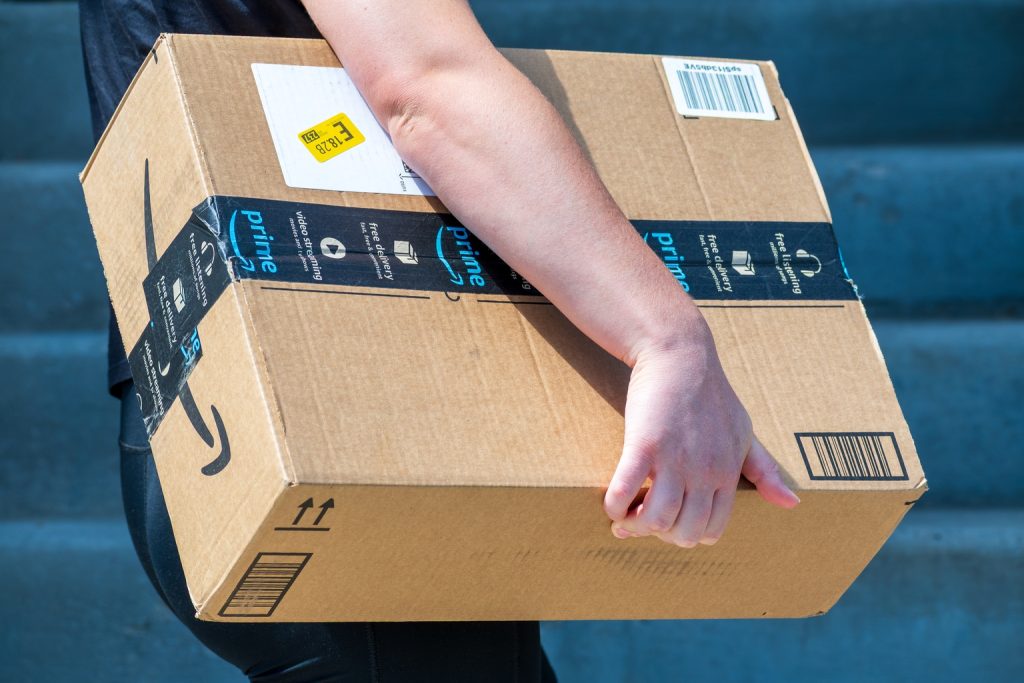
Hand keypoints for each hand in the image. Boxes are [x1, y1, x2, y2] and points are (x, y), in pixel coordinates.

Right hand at [603, 319, 798, 546]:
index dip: (685, 534)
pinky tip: (612, 502)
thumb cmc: (711, 394)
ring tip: (626, 514)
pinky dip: (615, 506)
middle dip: (660, 534)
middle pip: (683, 532)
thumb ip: (764, 471)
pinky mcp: (644, 444)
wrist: (680, 355)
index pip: (711, 530)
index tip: (668, 522)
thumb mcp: (745, 433)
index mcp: (728, 473)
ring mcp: (674, 459)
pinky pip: (625, 491)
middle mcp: (704, 472)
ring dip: (635, 525)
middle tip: (644, 518)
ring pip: (657, 519)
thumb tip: (792, 505)